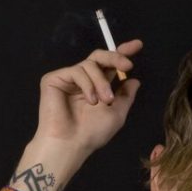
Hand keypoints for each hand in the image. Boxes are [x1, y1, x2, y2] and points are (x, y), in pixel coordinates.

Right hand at [33, 40, 141, 154]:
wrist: (70, 144)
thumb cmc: (92, 133)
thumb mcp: (117, 114)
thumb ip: (126, 96)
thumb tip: (134, 80)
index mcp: (96, 87)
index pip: (108, 65)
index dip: (121, 53)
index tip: (138, 45)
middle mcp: (82, 80)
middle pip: (99, 56)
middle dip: (116, 57)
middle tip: (128, 65)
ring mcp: (67, 79)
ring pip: (90, 64)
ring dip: (102, 81)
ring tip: (104, 100)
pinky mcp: (53, 79)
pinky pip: (76, 71)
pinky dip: (87, 84)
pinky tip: (90, 100)